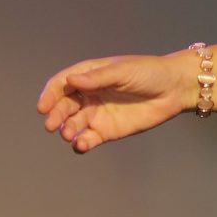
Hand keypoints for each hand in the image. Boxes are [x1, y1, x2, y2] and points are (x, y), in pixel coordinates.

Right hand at [36, 50, 189, 152]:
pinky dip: (82, 143)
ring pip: (74, 124)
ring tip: (67, 134)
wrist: (174, 89)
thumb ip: (97, 78)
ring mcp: (97, 114)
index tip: (43, 107)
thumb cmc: (148, 72)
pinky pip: (89, 139)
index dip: (50, 95)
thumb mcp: (122, 71)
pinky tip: (81, 145)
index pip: (62, 84)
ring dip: (67, 130)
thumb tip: (72, 80)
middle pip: (64, 106)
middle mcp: (89, 95)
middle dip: (56, 115)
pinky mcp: (107, 131)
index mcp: (89, 75)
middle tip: (51, 125)